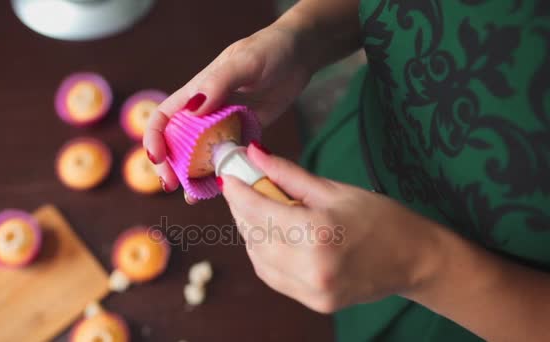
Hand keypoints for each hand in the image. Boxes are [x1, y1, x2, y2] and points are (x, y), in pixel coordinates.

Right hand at [144, 23, 313, 200]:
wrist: (298, 56)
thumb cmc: (269, 51)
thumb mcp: (244, 62)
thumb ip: (218, 83)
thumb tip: (193, 109)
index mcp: (197, 92)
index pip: (164, 117)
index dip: (155, 138)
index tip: (157, 158)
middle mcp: (205, 112)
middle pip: (177, 142)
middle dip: (170, 165)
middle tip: (172, 186)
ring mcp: (224, 125)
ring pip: (200, 155)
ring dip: (193, 176)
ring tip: (193, 196)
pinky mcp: (243, 134)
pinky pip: (228, 158)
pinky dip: (222, 174)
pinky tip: (222, 189)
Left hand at [220, 142, 444, 312]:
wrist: (415, 259)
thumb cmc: (381, 218)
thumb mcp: (334, 189)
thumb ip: (289, 175)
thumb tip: (255, 155)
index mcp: (318, 233)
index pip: (260, 211)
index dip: (238, 192)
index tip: (229, 177)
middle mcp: (311, 267)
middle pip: (254, 236)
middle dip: (243, 210)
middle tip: (244, 189)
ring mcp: (312, 290)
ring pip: (258, 259)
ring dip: (252, 233)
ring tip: (261, 211)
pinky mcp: (314, 302)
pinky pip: (272, 276)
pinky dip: (264, 254)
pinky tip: (272, 236)